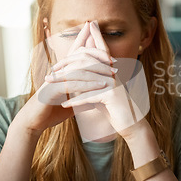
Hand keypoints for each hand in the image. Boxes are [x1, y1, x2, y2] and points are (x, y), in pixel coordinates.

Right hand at [15, 22, 111, 134]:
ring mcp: (55, 79)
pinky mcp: (52, 89)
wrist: (33, 123)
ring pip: (79, 69)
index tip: (108, 50)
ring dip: (97, 71)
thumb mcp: (70, 104)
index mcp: (62, 72)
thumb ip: (83, 100)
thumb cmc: (50, 112)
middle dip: (97, 55)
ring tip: (112, 74)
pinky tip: (101, 85)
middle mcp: (58, 72)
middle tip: (114, 60)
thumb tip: (96, 102)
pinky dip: (89, 84)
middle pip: (79, 55)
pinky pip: (73, 84)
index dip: (91, 48)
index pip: (77, 54)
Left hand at [45, 21, 149, 140]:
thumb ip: (88, 84)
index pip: (90, 54)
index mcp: (108, 69)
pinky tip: (64, 104)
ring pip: (84, 78)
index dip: (72, 55)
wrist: (132, 125)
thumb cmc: (114, 110)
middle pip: (84, 62)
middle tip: (49, 75)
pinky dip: (75, 100)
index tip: (56, 64)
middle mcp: (111, 72)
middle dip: (64, 67)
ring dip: (65, 83)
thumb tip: (72, 77)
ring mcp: (113, 82)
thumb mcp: (98, 94)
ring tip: (50, 88)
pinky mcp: (112, 95)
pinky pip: (89, 96)